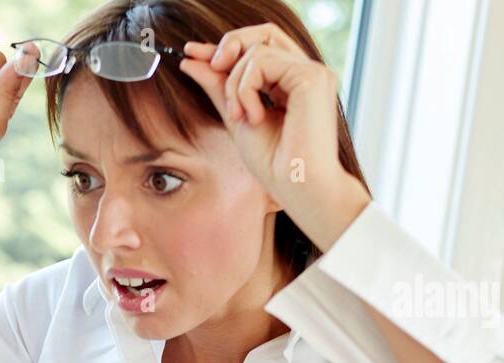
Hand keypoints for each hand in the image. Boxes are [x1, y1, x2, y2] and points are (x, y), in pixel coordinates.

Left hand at [178, 24, 356, 218]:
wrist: (295, 186)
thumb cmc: (274, 163)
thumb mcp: (236, 117)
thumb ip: (218, 87)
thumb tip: (191, 61)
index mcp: (292, 82)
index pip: (259, 47)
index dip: (226, 46)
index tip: (191, 53)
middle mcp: (306, 73)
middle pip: (262, 34)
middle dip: (229, 47)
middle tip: (211, 67)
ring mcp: (312, 72)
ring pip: (257, 50)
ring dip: (235, 83)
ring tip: (240, 116)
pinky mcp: (312, 77)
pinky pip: (262, 63)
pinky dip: (246, 89)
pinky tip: (254, 117)